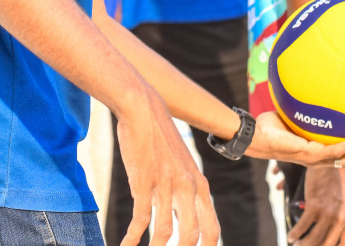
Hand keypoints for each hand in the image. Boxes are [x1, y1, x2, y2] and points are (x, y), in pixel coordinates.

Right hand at [116, 86, 219, 245]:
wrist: (143, 111)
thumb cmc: (161, 140)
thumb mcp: (182, 167)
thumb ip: (185, 195)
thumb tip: (181, 224)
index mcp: (199, 185)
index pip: (211, 227)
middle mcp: (187, 187)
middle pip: (192, 234)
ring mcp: (165, 185)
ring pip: (164, 231)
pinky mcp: (143, 182)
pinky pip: (140, 218)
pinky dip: (133, 237)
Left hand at [247, 111, 344, 169]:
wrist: (256, 136)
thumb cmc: (270, 127)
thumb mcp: (293, 115)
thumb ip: (305, 107)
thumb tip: (312, 86)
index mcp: (318, 152)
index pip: (344, 154)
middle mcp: (320, 159)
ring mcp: (317, 159)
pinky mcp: (312, 154)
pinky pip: (337, 150)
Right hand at [289, 165, 344, 245]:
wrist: (332, 159)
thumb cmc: (339, 179)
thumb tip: (338, 228)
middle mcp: (341, 218)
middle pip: (327, 244)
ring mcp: (328, 212)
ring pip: (314, 238)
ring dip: (304, 244)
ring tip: (298, 244)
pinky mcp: (315, 205)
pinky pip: (303, 226)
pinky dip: (295, 233)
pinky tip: (291, 237)